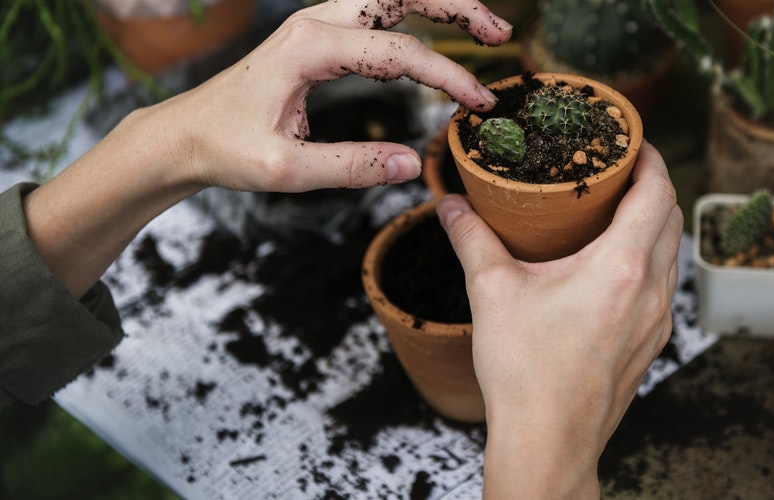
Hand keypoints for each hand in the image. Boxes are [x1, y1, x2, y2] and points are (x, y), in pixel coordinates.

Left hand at [164, 0, 512, 191]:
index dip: (447, 76)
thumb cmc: (225, 149)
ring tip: (486, 28)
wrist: (184, 135)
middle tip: (499, 34)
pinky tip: (437, 40)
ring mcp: (317, 23)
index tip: (478, 103)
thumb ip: (351, 166)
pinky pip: (377, 13)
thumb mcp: (286, 170)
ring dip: (440, 2)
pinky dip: (416, 17)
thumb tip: (412, 165)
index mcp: (309, 47)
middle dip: (456, 4)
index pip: (399, 52)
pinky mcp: (318, 36)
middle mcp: (316, 22)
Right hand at [438, 141, 682, 497]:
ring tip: (614, 212)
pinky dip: (648, 261)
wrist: (548, 443)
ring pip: (671, 254)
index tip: (631, 141)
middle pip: (672, 218)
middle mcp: (652, 291)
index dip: (651, 158)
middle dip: (652, 186)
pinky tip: (612, 267)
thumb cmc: (525, 373)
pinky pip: (663, 287)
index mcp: (622, 267)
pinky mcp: (650, 345)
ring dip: (653, 224)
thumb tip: (450, 205)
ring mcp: (657, 322)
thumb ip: (471, 239)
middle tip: (617, 170)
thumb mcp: (492, 293)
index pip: (658, 192)